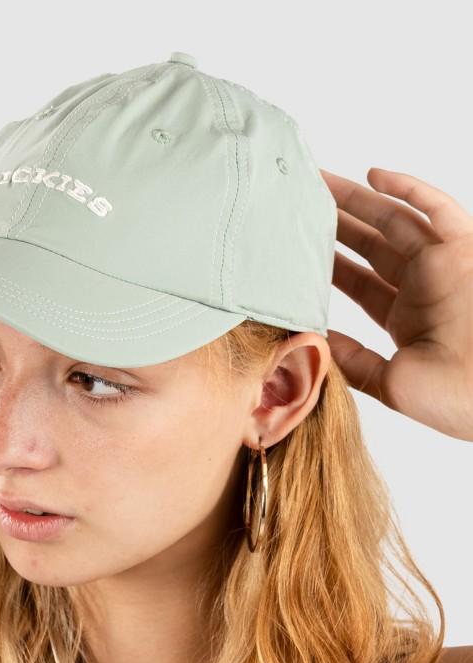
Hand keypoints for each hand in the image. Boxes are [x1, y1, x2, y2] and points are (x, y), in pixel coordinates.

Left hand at [319, 166, 472, 441]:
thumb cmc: (456, 399)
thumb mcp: (390, 382)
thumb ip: (355, 361)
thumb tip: (316, 341)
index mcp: (408, 318)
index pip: (359, 282)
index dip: (328, 263)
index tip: (295, 250)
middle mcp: (425, 287)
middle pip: (372, 244)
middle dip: (336, 223)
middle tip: (298, 205)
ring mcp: (445, 266)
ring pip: (395, 221)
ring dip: (358, 200)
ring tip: (319, 182)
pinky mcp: (464, 250)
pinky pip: (437, 209)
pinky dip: (409, 188)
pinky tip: (373, 175)